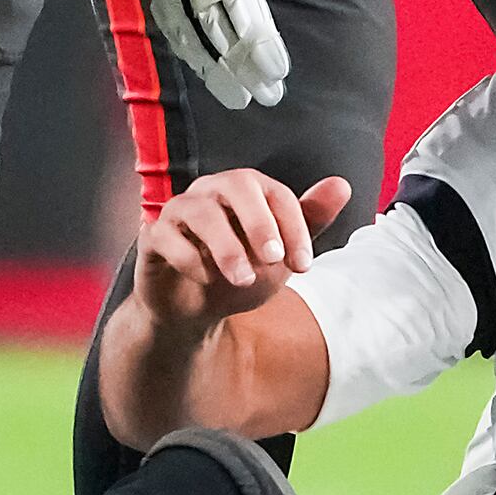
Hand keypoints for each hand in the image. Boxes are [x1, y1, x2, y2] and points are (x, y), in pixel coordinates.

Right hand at [111, 0, 361, 110]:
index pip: (237, 2)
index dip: (256, 41)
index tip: (277, 70)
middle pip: (207, 23)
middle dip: (235, 64)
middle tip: (264, 96)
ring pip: (183, 24)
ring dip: (208, 63)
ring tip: (235, 95)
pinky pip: (166, 10)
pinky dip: (185, 42)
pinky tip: (201, 64)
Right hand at [133, 171, 348, 329]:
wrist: (196, 310)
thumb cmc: (239, 273)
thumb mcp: (280, 254)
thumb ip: (309, 221)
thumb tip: (341, 184)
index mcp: (246, 191)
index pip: (276, 194)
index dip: (294, 228)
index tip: (303, 266)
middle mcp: (212, 192)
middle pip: (236, 185)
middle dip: (259, 222)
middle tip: (273, 260)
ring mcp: (179, 211)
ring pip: (199, 211)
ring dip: (226, 247)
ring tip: (242, 279)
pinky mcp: (154, 237)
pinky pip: (166, 236)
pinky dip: (189, 258)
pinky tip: (205, 280)